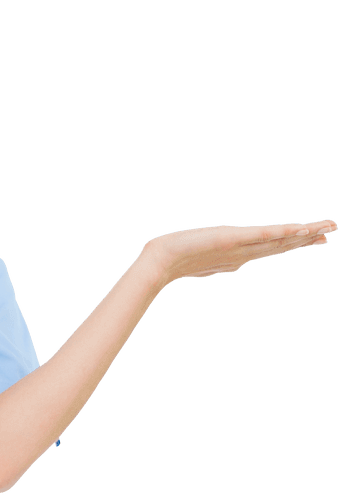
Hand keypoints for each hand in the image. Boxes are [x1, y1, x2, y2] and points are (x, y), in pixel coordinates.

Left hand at [145, 218, 338, 284]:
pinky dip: (279, 233)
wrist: (161, 262)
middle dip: (308, 237)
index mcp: (239, 257)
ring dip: (302, 234)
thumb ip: (215, 260)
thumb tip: (220, 266)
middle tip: (332, 231)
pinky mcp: (230, 241)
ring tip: (325, 228)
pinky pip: (259, 237)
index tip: (316, 239)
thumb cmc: (176, 258)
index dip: (296, 242)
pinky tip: (296, 230)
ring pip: (277, 241)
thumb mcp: (201, 258)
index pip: (273, 247)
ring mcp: (239, 249)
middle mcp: (244, 255)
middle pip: (282, 244)